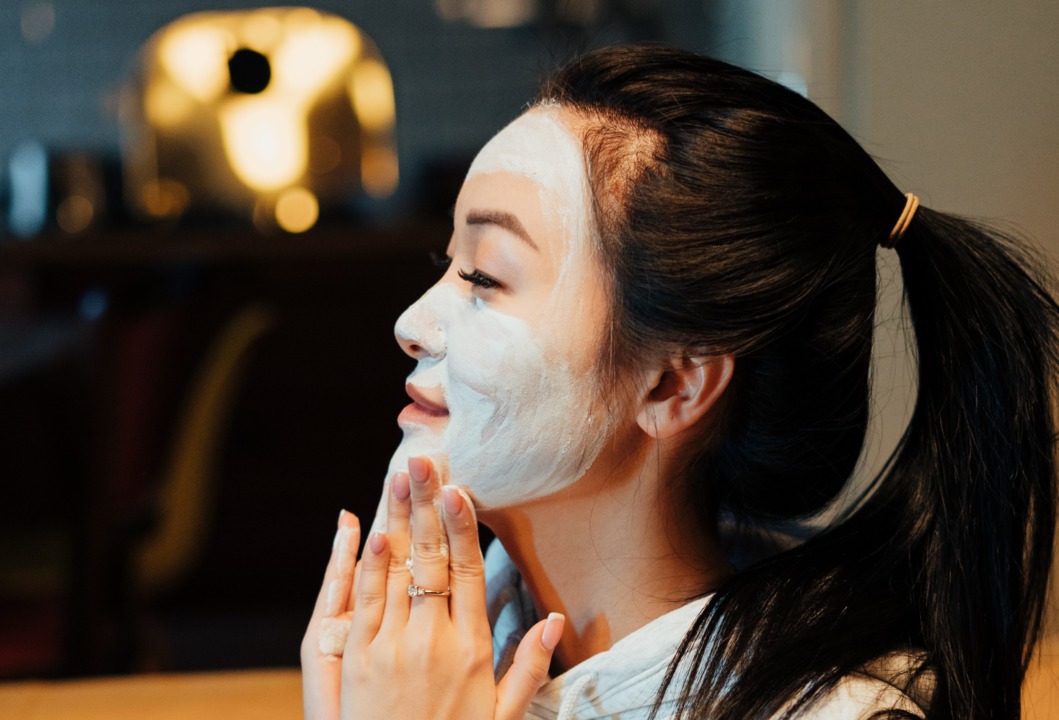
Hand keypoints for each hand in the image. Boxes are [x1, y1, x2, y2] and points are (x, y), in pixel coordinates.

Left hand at [301, 457, 563, 719]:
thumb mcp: (502, 717)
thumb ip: (528, 667)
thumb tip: (558, 620)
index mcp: (472, 650)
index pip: (470, 573)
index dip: (463, 527)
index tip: (459, 488)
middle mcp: (434, 641)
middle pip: (432, 560)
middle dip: (426, 506)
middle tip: (423, 461)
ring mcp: (392, 648)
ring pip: (396, 571)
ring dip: (397, 520)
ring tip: (398, 477)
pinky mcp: (358, 661)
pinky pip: (363, 603)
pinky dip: (367, 564)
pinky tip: (373, 530)